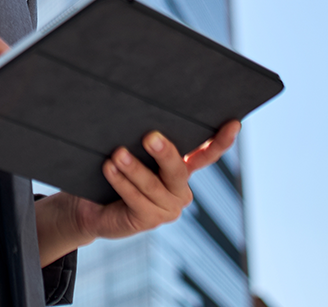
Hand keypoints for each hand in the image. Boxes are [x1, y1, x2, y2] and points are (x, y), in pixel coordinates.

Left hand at [37, 120, 239, 262]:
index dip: (221, 141)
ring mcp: (168, 208)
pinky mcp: (150, 220)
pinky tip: (109, 169)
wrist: (93, 206)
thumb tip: (134, 108)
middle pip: (178, 170)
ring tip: (117, 154)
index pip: (205, 155)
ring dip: (133, 168)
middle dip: (164, 153)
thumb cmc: (113, 169)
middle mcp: (179, 189)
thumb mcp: (129, 151)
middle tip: (149, 137)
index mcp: (181, 169)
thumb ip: (139, 138)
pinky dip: (121, 183)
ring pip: (152, 185)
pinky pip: (136, 199)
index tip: (233, 124)